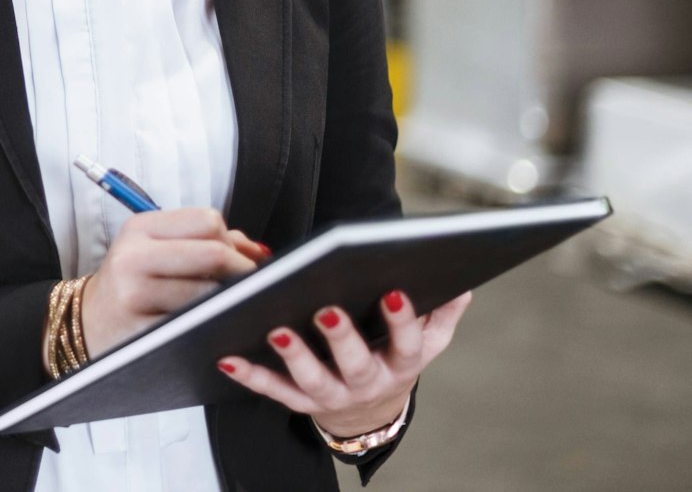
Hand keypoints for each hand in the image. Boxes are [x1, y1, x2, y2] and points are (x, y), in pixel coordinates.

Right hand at [80, 207, 270, 357]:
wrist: (86, 323)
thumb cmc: (130, 283)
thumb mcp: (153, 249)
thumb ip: (204, 241)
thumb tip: (258, 252)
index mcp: (140, 228)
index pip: (207, 221)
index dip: (234, 241)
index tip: (242, 260)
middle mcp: (134, 256)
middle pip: (214, 253)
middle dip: (243, 271)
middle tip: (252, 287)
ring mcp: (136, 294)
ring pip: (211, 293)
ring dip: (231, 302)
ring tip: (230, 306)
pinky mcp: (142, 330)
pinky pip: (196, 325)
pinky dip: (213, 325)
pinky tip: (211, 325)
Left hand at [216, 289, 473, 436]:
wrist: (371, 409)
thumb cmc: (393, 355)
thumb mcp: (426, 340)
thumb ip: (443, 312)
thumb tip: (463, 282)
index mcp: (401, 362)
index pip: (408, 344)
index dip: (403, 321)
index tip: (394, 291)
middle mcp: (368, 383)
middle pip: (357, 365)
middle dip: (342, 339)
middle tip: (326, 310)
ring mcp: (333, 396)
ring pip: (313, 381)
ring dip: (294, 357)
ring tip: (277, 331)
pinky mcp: (300, 401)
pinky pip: (274, 390)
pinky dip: (250, 375)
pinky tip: (228, 355)